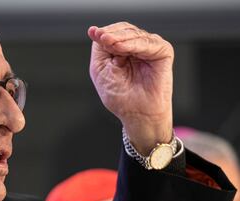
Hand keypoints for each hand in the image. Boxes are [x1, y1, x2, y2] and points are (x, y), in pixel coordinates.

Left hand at [88, 22, 173, 154]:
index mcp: (121, 49)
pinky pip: (149, 43)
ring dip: (120, 37)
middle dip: (111, 33)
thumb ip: (99, 49)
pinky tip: (122, 47)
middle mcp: (136, 46)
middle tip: (102, 38)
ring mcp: (150, 48)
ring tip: (110, 43)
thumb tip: (95, 30)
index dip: (103, 32)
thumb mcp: (100, 69)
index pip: (113, 32)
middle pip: (123, 30)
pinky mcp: (163, 52)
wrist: (137, 114)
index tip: (94, 33)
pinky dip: (134, 44)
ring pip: (135, 34)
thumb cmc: (120, 96)